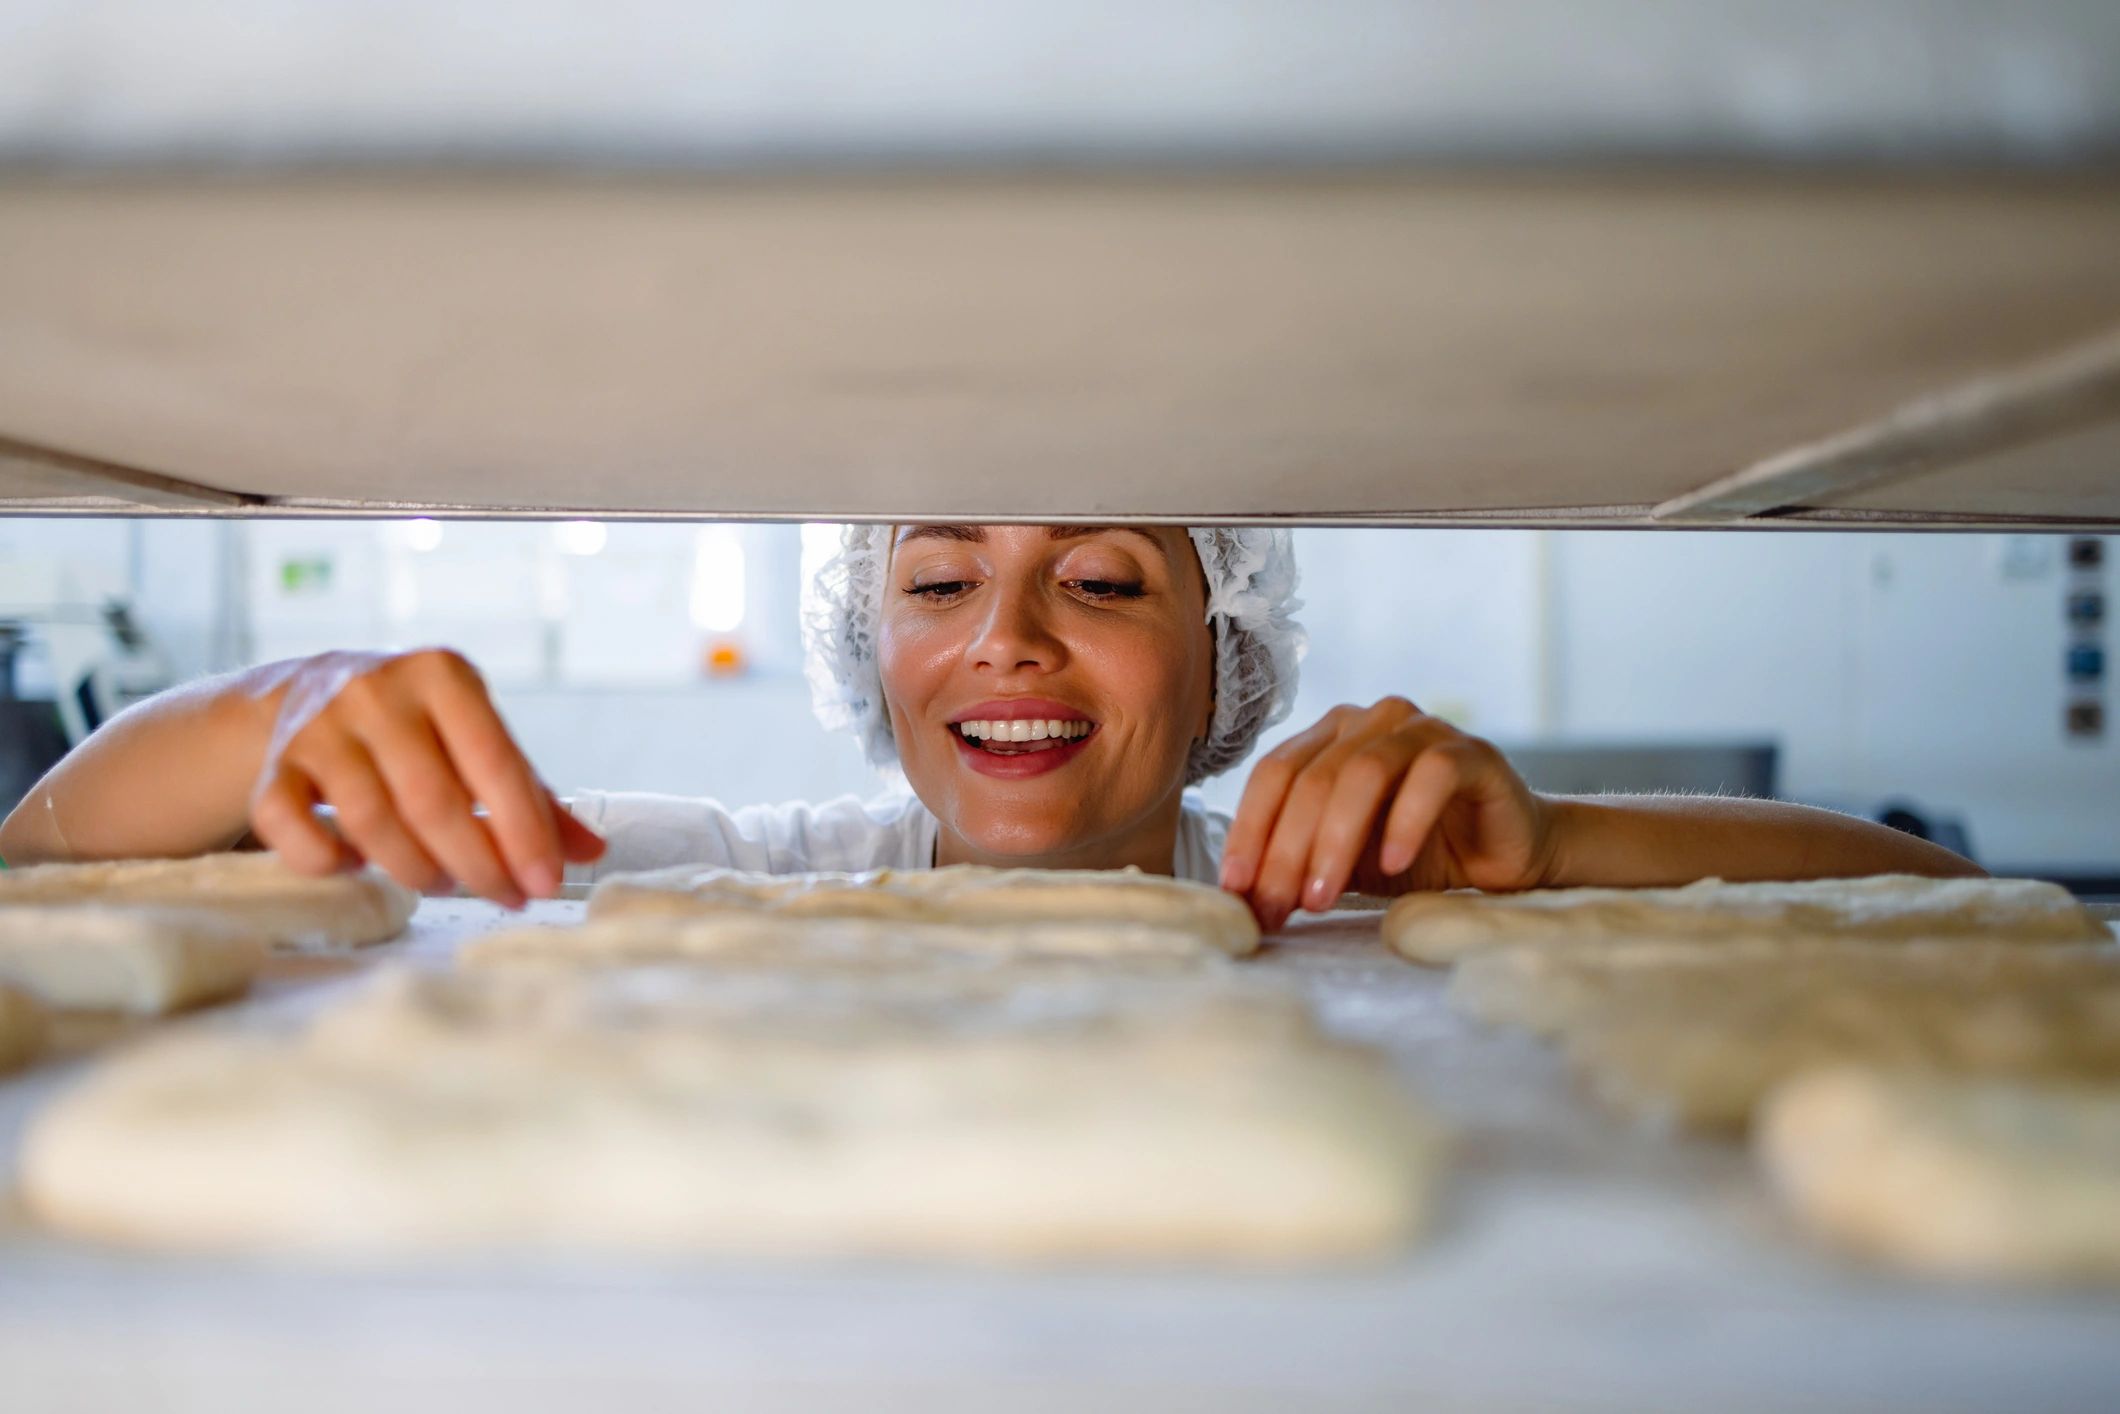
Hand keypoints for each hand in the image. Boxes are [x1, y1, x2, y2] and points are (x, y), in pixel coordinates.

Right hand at [246, 649, 603, 906]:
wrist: (307, 691)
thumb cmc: (419, 728)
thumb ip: (532, 795)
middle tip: (503, 897)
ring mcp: (318, 727)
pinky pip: (293, 827)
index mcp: (443, 675)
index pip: (494, 762)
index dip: (524, 832)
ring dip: (415, 869)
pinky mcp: (275, 765)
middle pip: (434, 801)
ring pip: (370, 821)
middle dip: (477, 864)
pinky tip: (358, 866)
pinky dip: (328, 860)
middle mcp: (377, 692)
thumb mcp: (477, 740)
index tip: (544, 884)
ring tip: (444, 884)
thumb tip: (592, 854)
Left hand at [1217, 697, 1555, 931]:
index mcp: (1329, 737)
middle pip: (1311, 778)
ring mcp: (1422, 729)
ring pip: (1363, 773)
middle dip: (1285, 849)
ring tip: (1321, 898)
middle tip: (1275, 906)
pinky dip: (1405, 821)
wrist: (1505, 858)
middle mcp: (1370, 721)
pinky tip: (1391, 865)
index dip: (1249, 830)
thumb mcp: (1344, 863)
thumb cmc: (1416, 855)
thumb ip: (1299, 864)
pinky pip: (1431, 777)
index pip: (1273, 774)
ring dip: (1334, 841)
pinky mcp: (1472, 753)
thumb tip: (1240, 899)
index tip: (1234, 888)